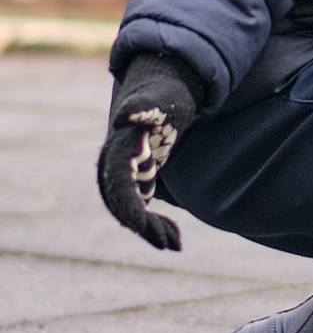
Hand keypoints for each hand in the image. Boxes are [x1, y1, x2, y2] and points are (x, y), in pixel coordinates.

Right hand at [97, 55, 201, 250]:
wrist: (168, 87)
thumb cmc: (165, 94)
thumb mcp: (158, 100)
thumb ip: (146, 106)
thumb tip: (127, 114)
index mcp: (117, 152)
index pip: (118, 188)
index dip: (130, 210)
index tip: (146, 227)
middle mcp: (115, 166)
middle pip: (122, 205)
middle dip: (144, 227)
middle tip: (172, 245)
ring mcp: (125, 173)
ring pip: (131, 211)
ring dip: (150, 230)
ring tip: (176, 245)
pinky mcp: (138, 177)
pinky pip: (140, 207)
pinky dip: (154, 222)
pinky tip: (173, 234)